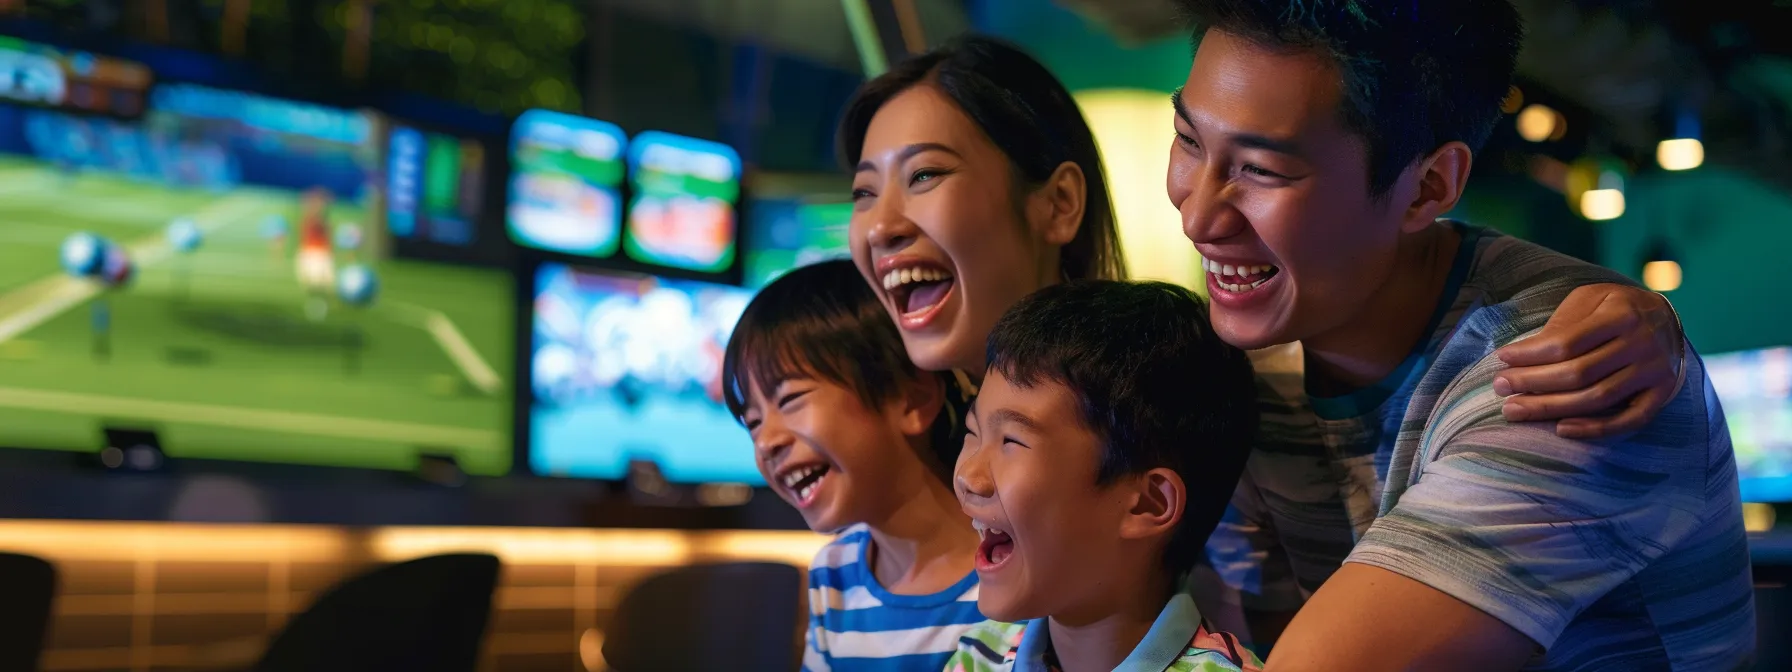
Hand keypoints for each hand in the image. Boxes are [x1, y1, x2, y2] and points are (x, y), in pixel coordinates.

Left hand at [1492, 284, 1682, 439]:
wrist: (1667, 318)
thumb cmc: (1615, 308)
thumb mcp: (1589, 299)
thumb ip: (1563, 324)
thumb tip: (1524, 355)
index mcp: (1622, 314)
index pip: (1567, 342)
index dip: (1530, 354)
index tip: (1502, 359)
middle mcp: (1642, 343)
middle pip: (1578, 373)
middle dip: (1533, 383)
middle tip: (1500, 388)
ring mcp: (1655, 371)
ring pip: (1597, 398)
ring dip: (1551, 408)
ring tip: (1515, 410)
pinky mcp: (1662, 393)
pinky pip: (1629, 420)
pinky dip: (1596, 429)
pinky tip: (1561, 429)